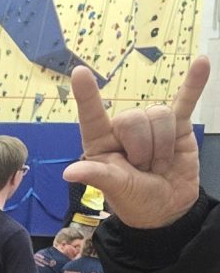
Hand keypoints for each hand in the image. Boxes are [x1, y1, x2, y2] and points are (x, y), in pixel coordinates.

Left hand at [65, 58, 207, 227]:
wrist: (168, 209)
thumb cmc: (135, 199)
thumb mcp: (116, 190)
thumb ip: (98, 176)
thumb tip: (69, 172)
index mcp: (100, 142)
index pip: (92, 116)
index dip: (86, 95)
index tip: (79, 72)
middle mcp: (123, 130)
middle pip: (134, 119)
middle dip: (143, 150)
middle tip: (144, 170)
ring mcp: (152, 126)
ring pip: (160, 116)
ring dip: (163, 146)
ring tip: (160, 165)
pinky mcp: (178, 126)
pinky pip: (186, 101)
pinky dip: (195, 84)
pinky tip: (202, 63)